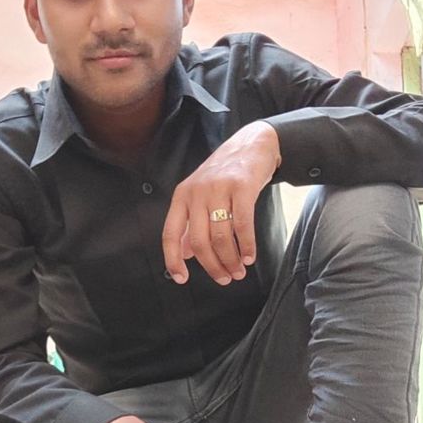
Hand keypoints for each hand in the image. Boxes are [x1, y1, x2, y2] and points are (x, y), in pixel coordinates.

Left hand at [162, 120, 280, 284]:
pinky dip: (247, 246)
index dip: (173, 259)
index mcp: (182, 196)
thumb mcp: (201, 194)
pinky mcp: (242, 187)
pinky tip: (249, 257)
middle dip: (212, 266)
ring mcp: (219, 189)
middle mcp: (197, 192)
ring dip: (231, 260)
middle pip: (199, 241)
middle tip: (225, 278)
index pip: (170, 234)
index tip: (182, 279)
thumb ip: (192, 223)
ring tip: (239, 271)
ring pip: (221, 237)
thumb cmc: (226, 173)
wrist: (251, 143)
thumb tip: (185, 253)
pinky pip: (242, 225)